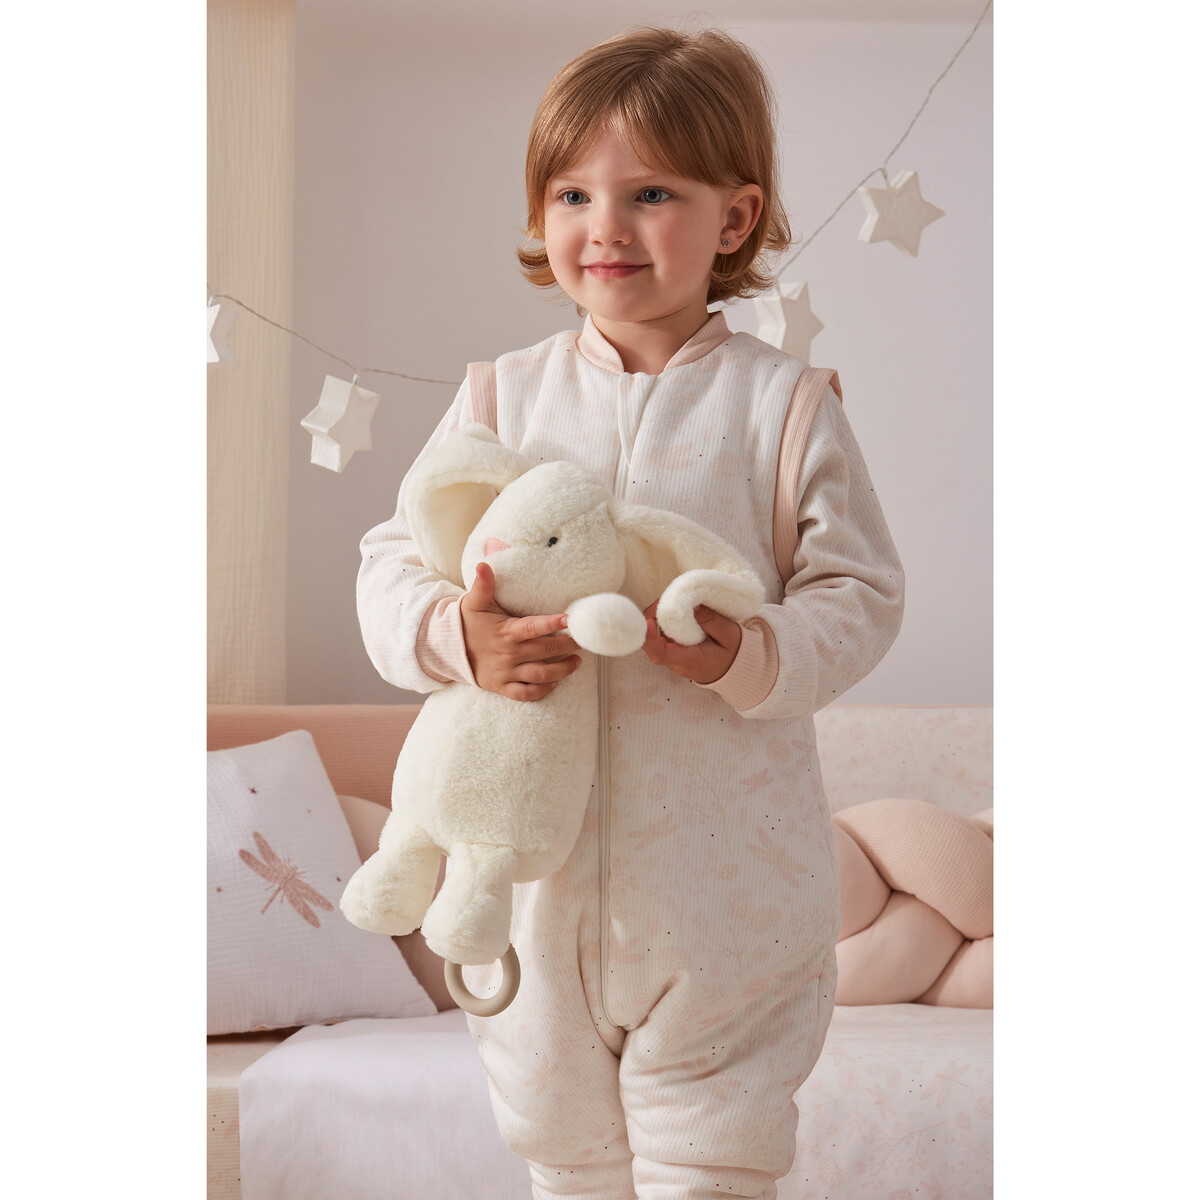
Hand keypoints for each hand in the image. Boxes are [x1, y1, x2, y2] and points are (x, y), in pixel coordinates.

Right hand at [460, 561, 580, 700]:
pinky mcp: (502, 686)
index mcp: (506, 632)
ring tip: (577, 661)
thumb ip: (482, 585)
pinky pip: (526, 694)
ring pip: (540, 675)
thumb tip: (483, 564)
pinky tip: (554, 682)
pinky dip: (542, 691)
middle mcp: (509, 653)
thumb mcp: (473, 602)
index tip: (570, 619)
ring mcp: (506, 672)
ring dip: (562, 669)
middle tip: (582, 639)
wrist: (447, 650)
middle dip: (568, 645)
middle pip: (545, 650)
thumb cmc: (467, 623)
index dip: (552, 623)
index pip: (533, 627)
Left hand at [641, 600, 741, 684]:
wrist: (736, 670)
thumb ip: (711, 620)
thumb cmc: (734, 654)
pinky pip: (664, 639)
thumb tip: (693, 605)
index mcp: (688, 660)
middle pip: (653, 644)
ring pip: (657, 640)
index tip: (650, 619)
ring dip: (659, 620)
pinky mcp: (675, 654)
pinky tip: (676, 613)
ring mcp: (674, 660)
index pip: (660, 653)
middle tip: (665, 600)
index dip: (649, 636)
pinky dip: (666, 625)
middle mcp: (676, 663)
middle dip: (653, 619)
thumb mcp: (729, 634)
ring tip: (673, 603)